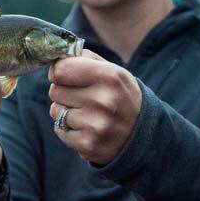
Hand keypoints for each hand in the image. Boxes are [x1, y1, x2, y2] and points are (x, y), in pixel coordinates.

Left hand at [48, 50, 141, 165]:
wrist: (144, 133)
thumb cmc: (121, 96)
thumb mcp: (113, 70)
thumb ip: (85, 59)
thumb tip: (56, 56)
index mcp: (109, 76)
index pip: (60, 69)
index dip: (59, 72)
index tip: (65, 76)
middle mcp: (103, 100)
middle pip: (55, 90)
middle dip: (64, 92)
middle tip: (82, 97)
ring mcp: (96, 125)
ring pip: (55, 111)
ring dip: (65, 111)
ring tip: (87, 113)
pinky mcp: (88, 144)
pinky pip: (59, 130)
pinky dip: (68, 129)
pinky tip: (87, 128)